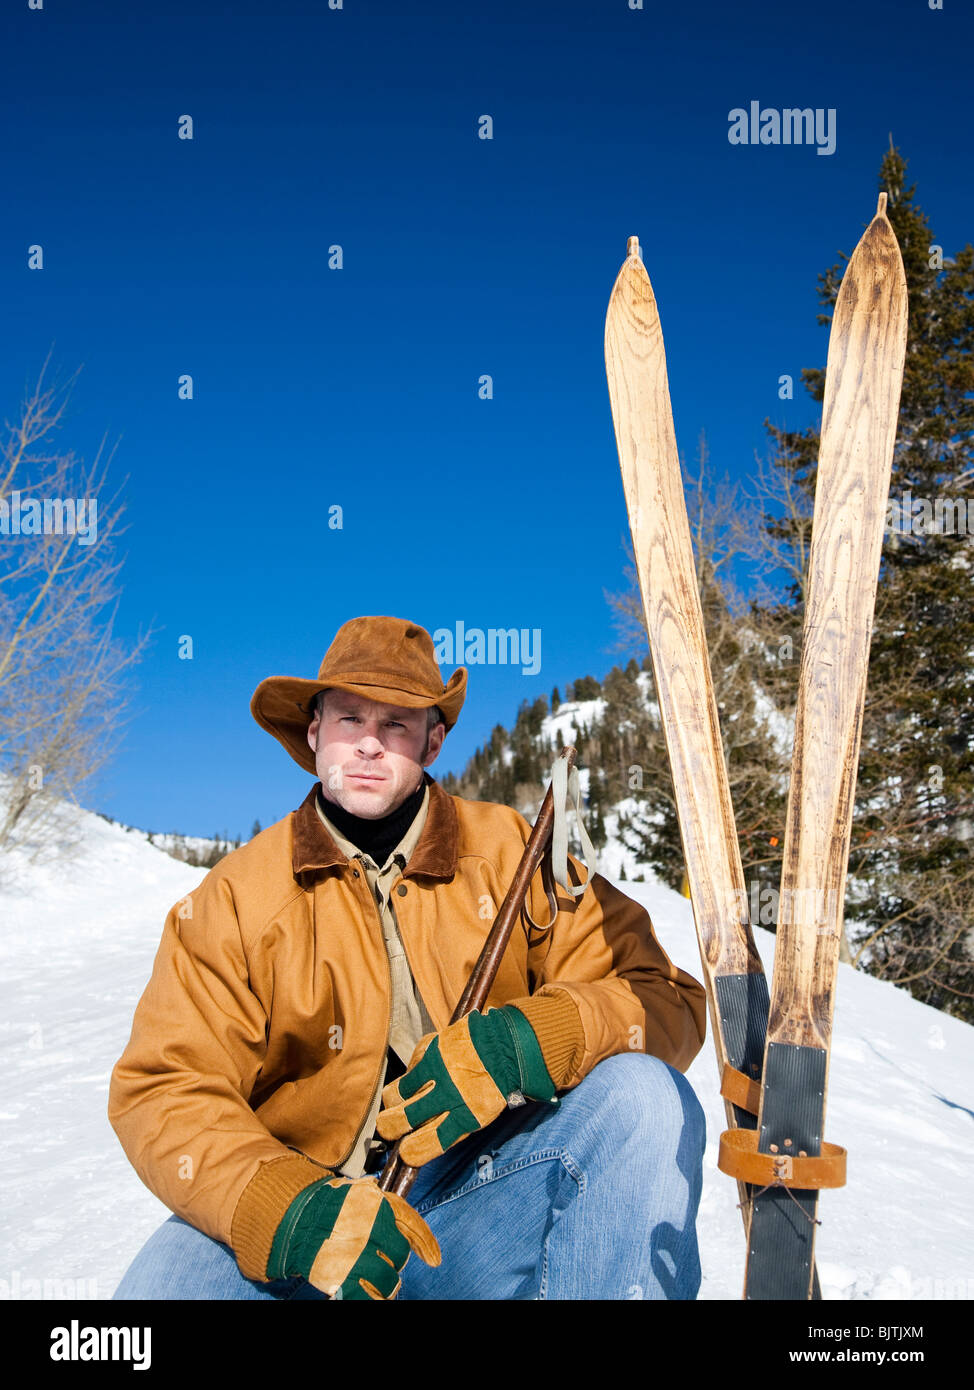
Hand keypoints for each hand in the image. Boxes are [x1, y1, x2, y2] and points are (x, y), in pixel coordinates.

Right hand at [265, 1174, 439, 1299]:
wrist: (295, 1220)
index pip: (413, 1226)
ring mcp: (358, 1255)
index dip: (426, 1245)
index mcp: (378, 1205)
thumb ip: (391, 1209)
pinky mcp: (343, 1279)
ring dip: (383, 1282)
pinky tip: (368, 1294)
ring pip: (388, 1280)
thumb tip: (420, 1238)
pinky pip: (369, 1298)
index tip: (433, 1259)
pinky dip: (371, 1298)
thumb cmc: (331, 1207)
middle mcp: (372, 1229)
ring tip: (370, 1277)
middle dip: (392, 1260)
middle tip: (379, 1260)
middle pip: (399, 1255)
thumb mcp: (363, 1196)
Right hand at [375, 1006, 555, 1166]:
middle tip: (389, 1129)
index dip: (411, 1152)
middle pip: (402, 1120)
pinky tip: (422, 1076)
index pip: (428, 1142)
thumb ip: (451, 1128)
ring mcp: (437, 1068)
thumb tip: (417, 1143)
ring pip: (395, 1094)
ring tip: (397, 1104)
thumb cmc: (494, 1084)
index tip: (405, 1153)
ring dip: (393, 1103)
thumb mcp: (481, 1113)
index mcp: (468, 1115)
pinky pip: (409, 1068)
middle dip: (389, 1129)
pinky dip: (411, 1075)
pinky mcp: (431, 1047)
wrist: (508, 1042)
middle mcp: (449, 1092)